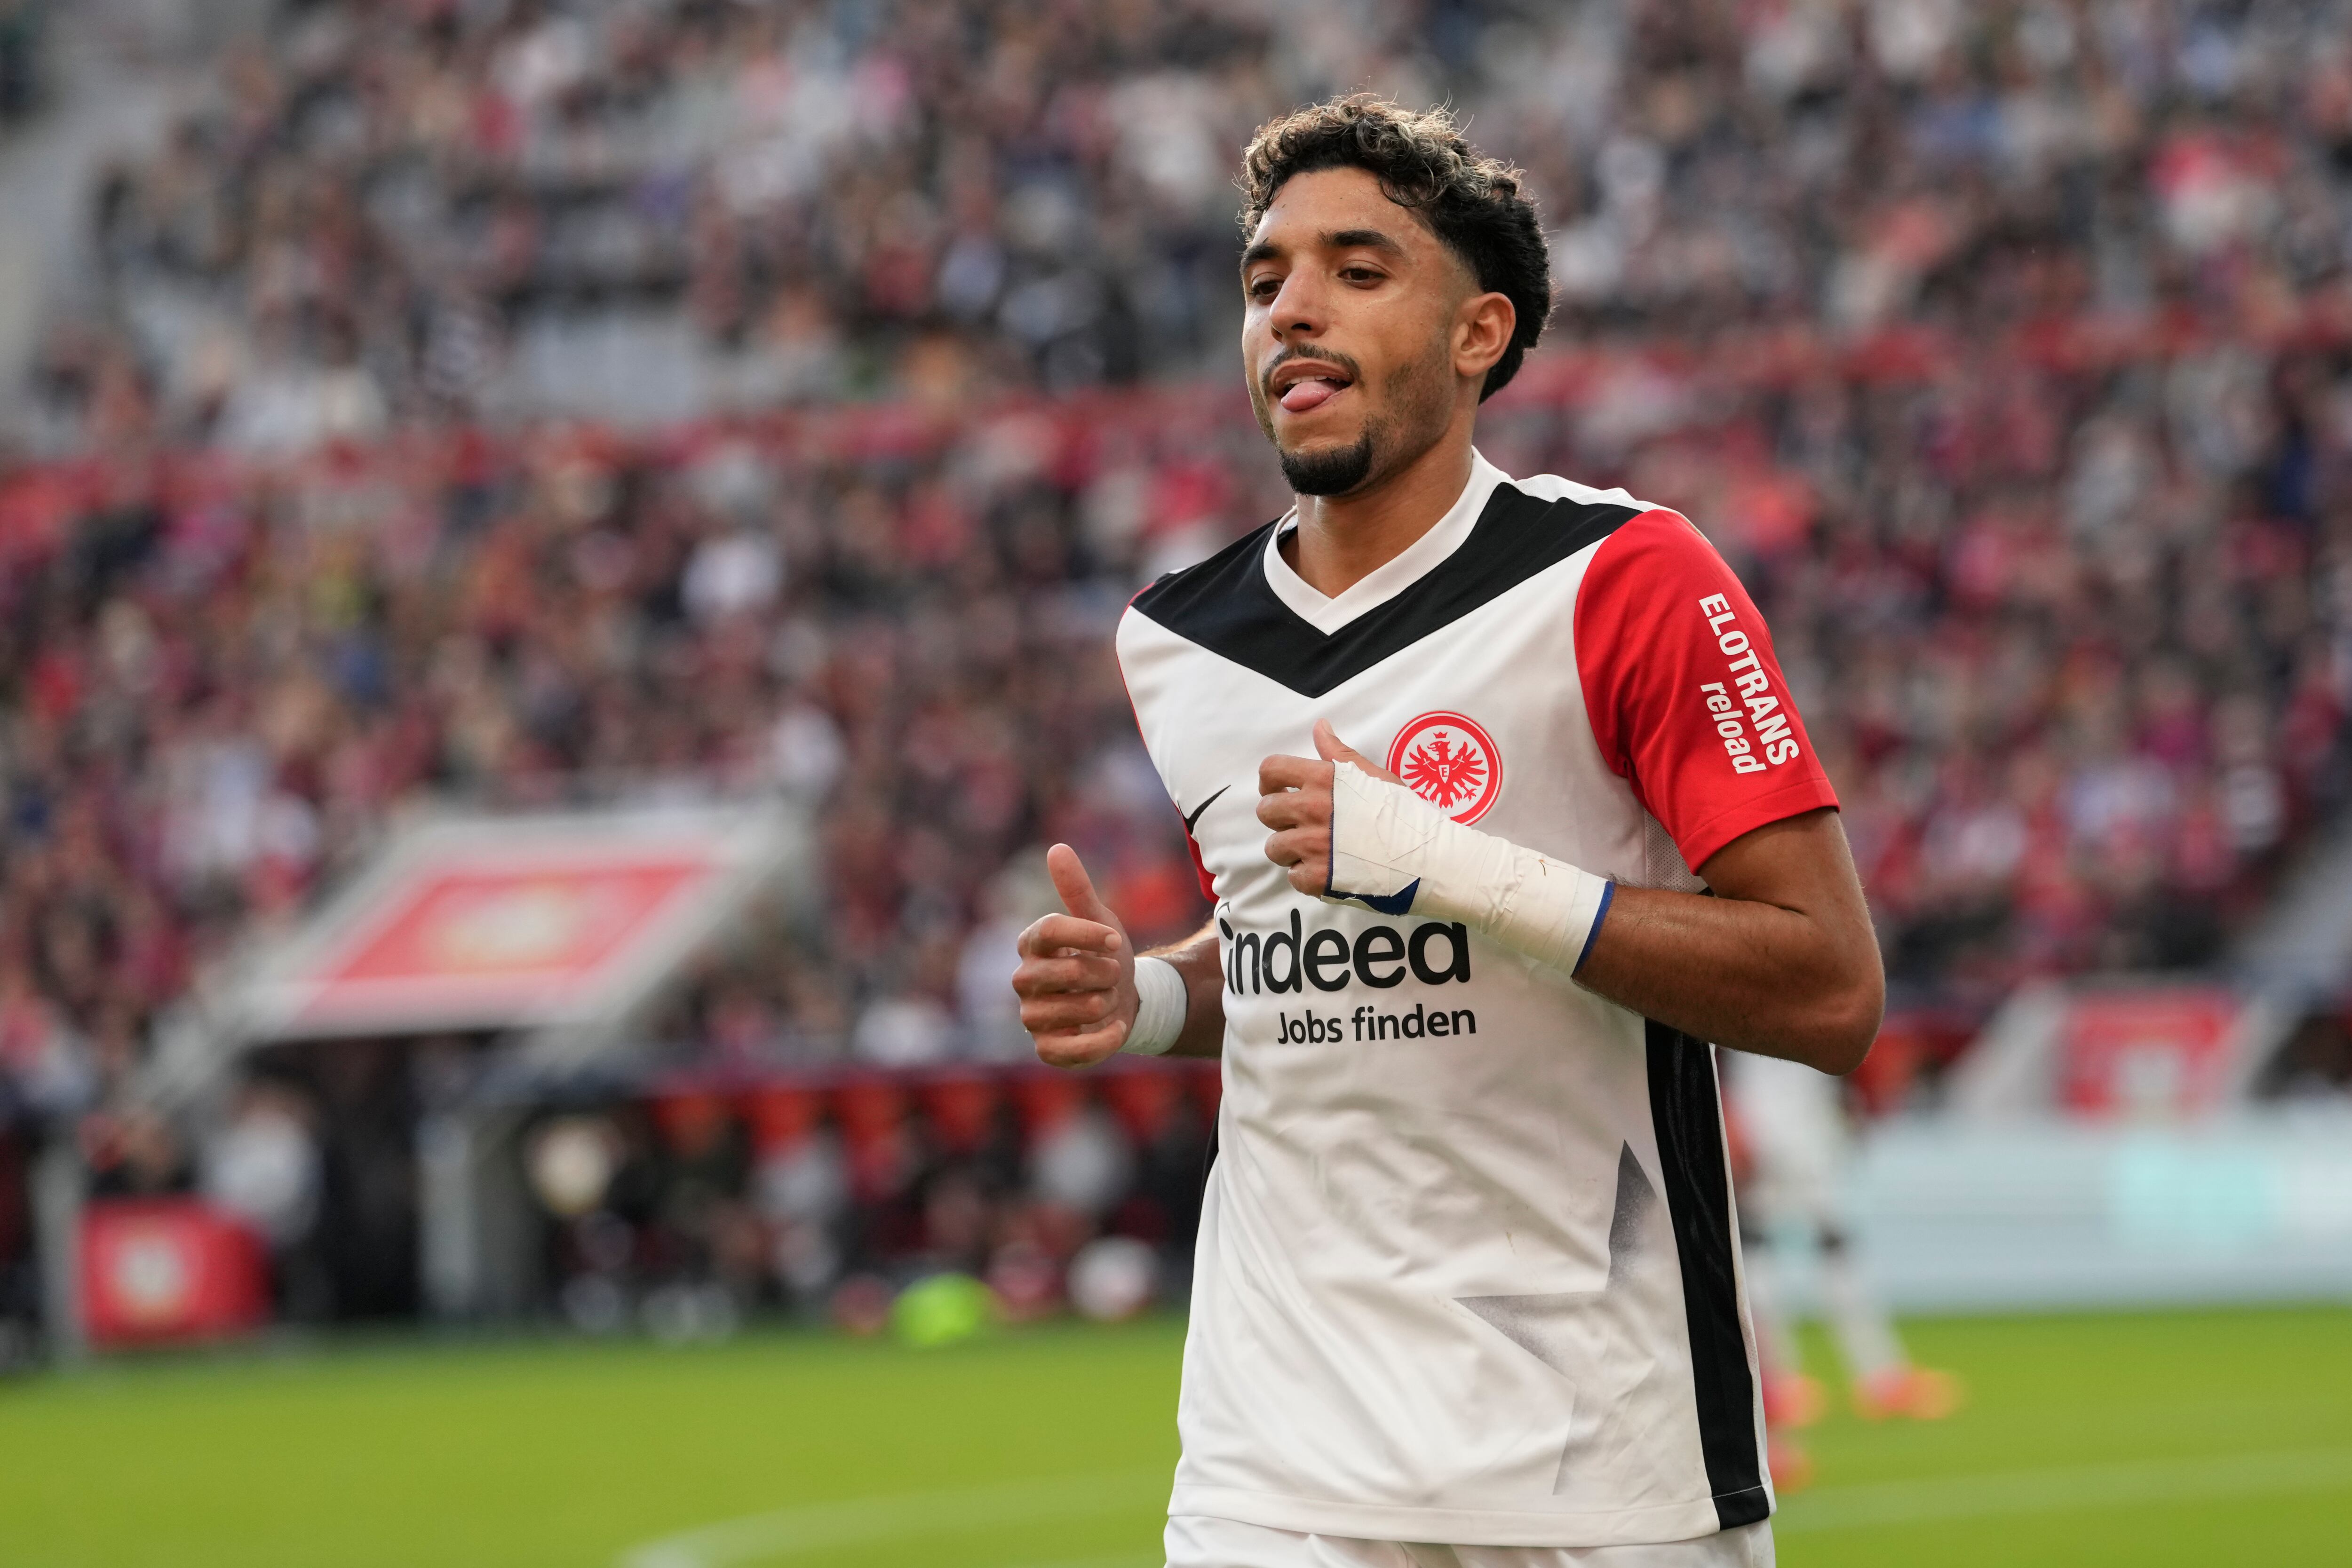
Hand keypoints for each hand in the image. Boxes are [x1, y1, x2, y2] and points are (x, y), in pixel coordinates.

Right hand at [1012, 844, 1136, 1067]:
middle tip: (1114, 974)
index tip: (1116, 939)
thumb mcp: (1099, 919)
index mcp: (1032, 943)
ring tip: (1109, 999)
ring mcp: (1032, 1016)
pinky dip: (1100, 1041)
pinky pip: (1068, 1051)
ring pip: (1070, 1011)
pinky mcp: (1047, 1048)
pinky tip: (1116, 1028)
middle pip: (1065, 973)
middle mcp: (1024, 979)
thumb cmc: (1104, 955)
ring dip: (1104, 1004)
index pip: (1049, 931)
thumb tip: (1057, 848)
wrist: (1123, 999)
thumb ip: (1077, 888)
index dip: (1087, 934)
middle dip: (1103, 973)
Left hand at [1258, 719, 1402, 896]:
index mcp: (1323, 780)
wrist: (1428, 856)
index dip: (1270, 781)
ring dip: (1290, 850)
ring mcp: (1312, 846)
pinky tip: (1327, 871)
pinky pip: (1293, 878)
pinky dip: (1306, 877)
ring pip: (1275, 847)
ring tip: (1315, 851)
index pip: (1272, 770)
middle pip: (1266, 811)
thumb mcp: (1375, 775)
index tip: (1279, 791)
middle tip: (1301, 824)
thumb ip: (1340, 753)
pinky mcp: (1317, 879)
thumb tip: (1319, 727)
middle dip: (1279, 818)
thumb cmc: (1406, 813)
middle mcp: (1312, 810)